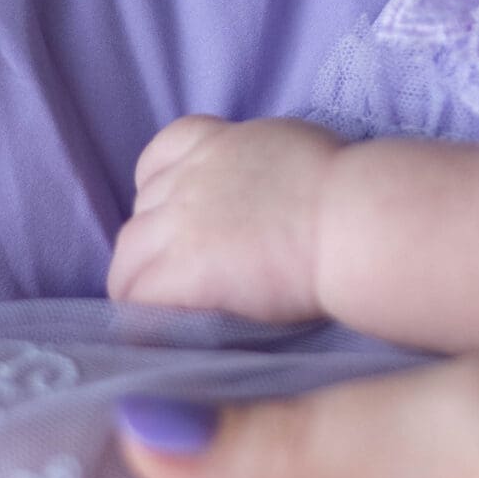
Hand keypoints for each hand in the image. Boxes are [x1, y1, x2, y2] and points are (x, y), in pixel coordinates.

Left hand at [108, 114, 342, 321]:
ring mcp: (179, 223)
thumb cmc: (346, 190)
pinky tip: (156, 333)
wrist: (351, 220)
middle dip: (155, 240)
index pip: (160, 156)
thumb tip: (267, 190)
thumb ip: (263, 165)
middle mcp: (189, 178)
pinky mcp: (182, 269)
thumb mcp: (293, 150)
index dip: (162, 188)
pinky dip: (141, 314)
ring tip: (158, 311)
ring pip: (127, 254)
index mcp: (218, 143)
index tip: (181, 216)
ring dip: (138, 280)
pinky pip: (135, 295)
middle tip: (182, 273)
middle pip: (141, 209)